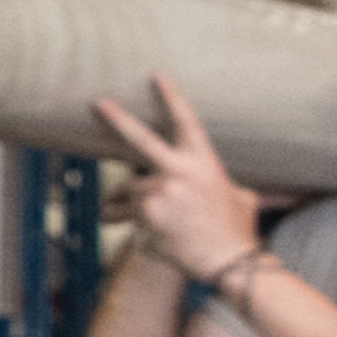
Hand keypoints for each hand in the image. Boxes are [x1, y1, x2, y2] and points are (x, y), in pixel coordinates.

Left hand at [92, 73, 260, 279]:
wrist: (231, 261)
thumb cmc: (236, 229)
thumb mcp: (239, 195)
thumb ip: (216, 183)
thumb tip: (219, 185)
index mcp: (204, 163)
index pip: (186, 122)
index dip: (171, 97)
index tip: (157, 75)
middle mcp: (178, 173)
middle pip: (140, 141)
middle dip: (117, 119)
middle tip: (97, 103)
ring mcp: (159, 195)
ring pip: (127, 191)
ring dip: (127, 205)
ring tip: (151, 220)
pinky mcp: (144, 217)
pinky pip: (125, 217)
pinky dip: (131, 226)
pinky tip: (155, 239)